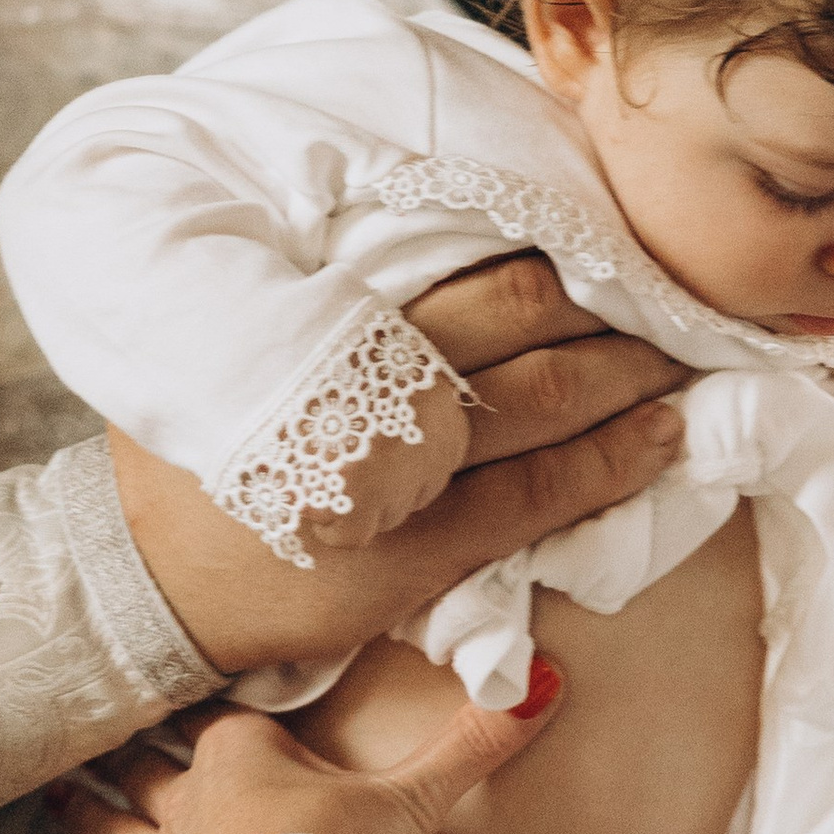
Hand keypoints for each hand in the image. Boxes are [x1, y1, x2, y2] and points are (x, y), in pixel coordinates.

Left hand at [47, 672, 564, 833]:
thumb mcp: (415, 794)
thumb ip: (476, 740)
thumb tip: (544, 679)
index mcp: (240, 754)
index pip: (220, 717)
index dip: (208, 707)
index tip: (191, 690)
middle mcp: (190, 803)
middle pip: (149, 767)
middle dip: (125, 751)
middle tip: (87, 731)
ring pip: (113, 831)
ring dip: (85, 812)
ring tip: (53, 794)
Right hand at [114, 251, 689, 673]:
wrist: (146, 579)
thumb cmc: (193, 463)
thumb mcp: (238, 352)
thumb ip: (325, 310)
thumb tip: (420, 263)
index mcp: (337, 329)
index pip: (480, 282)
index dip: (564, 266)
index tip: (617, 254)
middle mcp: (378, 390)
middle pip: (528, 329)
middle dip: (614, 313)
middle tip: (676, 299)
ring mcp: (404, 473)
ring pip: (546, 406)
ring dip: (630, 377)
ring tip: (686, 358)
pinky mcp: (419, 552)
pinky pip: (537, 498)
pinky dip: (610, 463)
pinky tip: (662, 439)